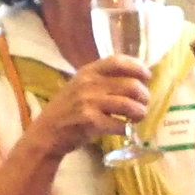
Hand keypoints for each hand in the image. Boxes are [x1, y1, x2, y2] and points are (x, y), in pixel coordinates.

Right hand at [29, 56, 152, 159]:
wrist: (47, 133)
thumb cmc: (67, 110)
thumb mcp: (80, 86)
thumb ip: (102, 80)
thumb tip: (135, 79)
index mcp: (88, 71)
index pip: (118, 61)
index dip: (137, 68)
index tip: (147, 77)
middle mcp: (89, 84)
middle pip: (130, 85)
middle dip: (143, 96)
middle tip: (144, 103)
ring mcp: (89, 102)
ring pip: (128, 105)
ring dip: (139, 112)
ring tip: (139, 117)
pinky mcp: (91, 122)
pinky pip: (120, 124)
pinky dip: (126, 128)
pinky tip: (125, 129)